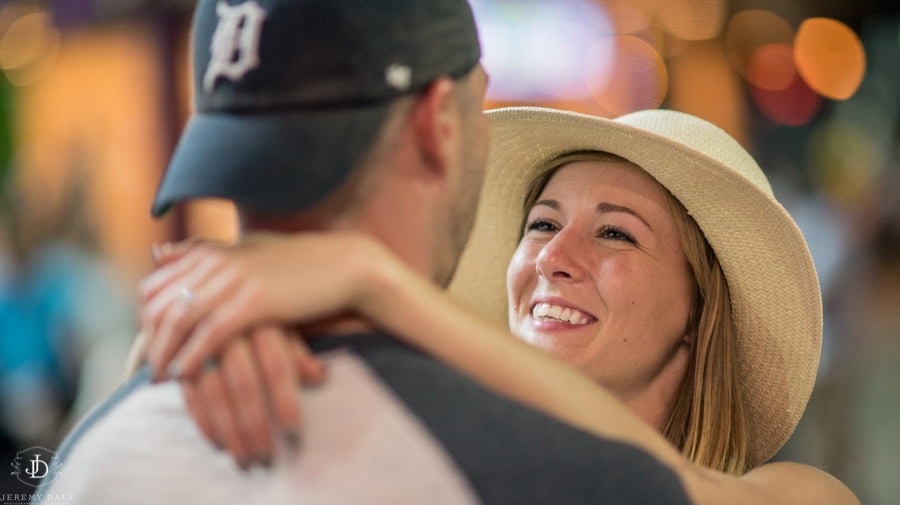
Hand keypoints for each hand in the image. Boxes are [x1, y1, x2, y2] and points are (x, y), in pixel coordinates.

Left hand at [138, 232, 380, 379]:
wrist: (343, 266)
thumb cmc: (298, 263)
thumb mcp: (244, 251)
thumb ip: (201, 252)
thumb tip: (158, 255)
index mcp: (210, 252)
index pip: (153, 288)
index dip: (143, 322)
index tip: (149, 347)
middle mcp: (215, 262)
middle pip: (159, 306)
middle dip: (148, 342)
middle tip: (149, 371)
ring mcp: (234, 280)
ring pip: (178, 321)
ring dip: (164, 354)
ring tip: (161, 379)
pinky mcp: (255, 302)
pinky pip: (210, 334)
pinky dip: (192, 356)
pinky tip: (186, 375)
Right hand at [181, 325, 323, 467]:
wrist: (212, 292)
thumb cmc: (263, 315)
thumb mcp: (284, 323)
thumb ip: (299, 350)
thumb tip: (320, 376)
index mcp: (262, 319)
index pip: (276, 366)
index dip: (285, 401)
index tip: (294, 433)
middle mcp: (230, 330)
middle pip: (243, 384)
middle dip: (255, 425)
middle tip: (268, 459)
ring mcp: (200, 343)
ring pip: (213, 392)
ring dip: (229, 432)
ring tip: (246, 461)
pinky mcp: (179, 357)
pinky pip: (189, 394)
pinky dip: (203, 421)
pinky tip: (218, 444)